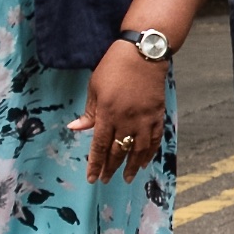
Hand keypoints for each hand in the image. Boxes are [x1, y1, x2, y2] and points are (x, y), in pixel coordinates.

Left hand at [81, 45, 170, 184]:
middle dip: (110, 168)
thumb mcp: (94, 87)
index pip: (99, 146)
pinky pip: (155, 140)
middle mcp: (126, 120)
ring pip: (138, 150)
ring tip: (127, 177)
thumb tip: (76, 128)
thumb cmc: (114, 67)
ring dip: (132, 166)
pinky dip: (150, 153)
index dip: (95, 164)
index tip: (92, 178)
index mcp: (107, 113)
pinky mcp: (157, 115)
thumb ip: (89, 112)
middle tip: (105, 180)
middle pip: (117, 151)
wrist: (143, 53)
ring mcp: (144, 119)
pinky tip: (145, 162)